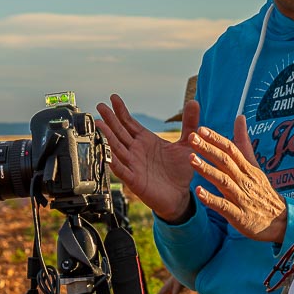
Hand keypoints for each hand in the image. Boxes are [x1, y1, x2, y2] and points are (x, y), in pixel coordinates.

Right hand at [96, 94, 200, 221]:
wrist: (180, 196)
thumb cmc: (180, 171)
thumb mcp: (187, 144)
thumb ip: (189, 123)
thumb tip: (194, 101)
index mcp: (146, 140)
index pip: (129, 123)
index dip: (121, 111)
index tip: (113, 98)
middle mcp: (136, 151)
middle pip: (119, 132)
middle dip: (110, 119)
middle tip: (100, 106)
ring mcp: (133, 165)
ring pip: (117, 148)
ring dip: (107, 136)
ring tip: (99, 124)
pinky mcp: (134, 180)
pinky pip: (121, 169)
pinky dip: (113, 162)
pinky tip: (105, 153)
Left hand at [189, 115, 287, 243]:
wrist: (280, 221)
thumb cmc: (262, 192)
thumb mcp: (255, 166)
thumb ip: (243, 143)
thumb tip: (239, 118)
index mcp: (247, 168)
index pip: (232, 149)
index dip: (216, 139)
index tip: (201, 129)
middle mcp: (244, 180)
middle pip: (226, 161)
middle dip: (208, 149)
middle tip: (191, 138)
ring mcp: (242, 198)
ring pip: (223, 181)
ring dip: (207, 170)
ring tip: (191, 160)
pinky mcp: (239, 215)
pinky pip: (224, 206)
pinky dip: (211, 199)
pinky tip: (198, 192)